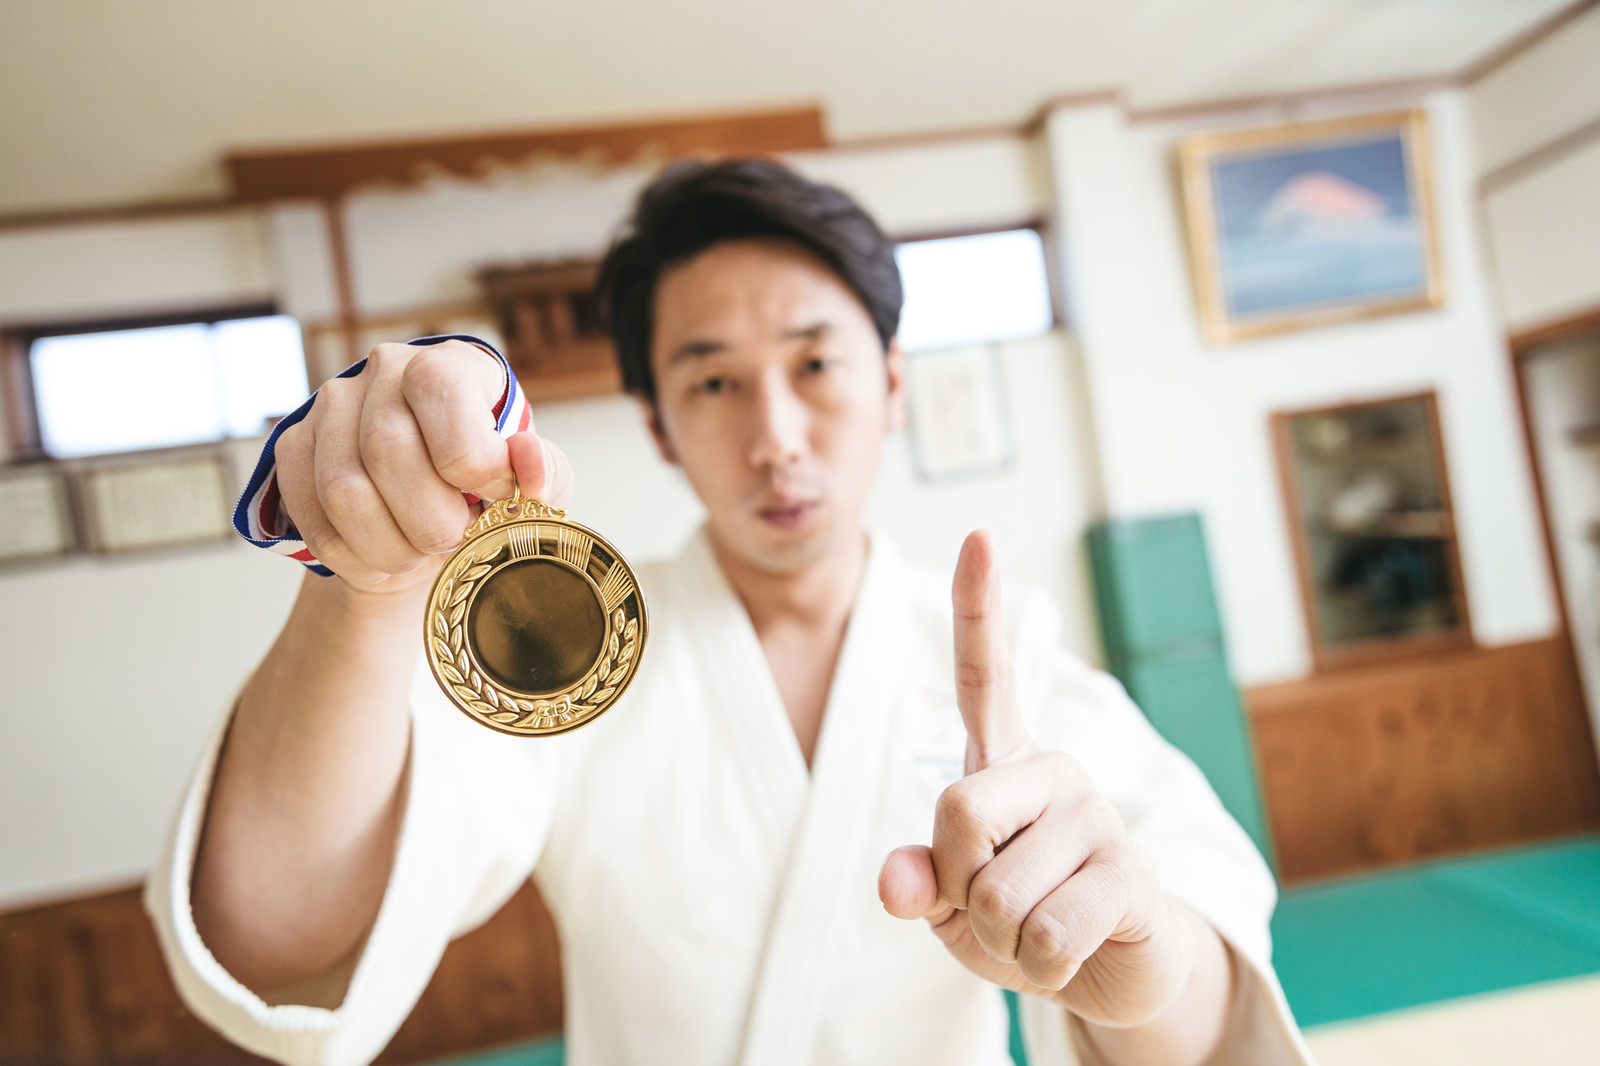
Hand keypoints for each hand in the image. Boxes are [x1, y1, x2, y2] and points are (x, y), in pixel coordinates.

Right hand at [275, 339, 572, 590]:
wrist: (427, 506)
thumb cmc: (487, 486)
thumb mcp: (533, 480)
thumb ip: (544, 472)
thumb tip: (527, 462)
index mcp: (448, 363)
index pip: (440, 389)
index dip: (474, 462)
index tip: (499, 500)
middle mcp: (382, 370)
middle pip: (387, 447)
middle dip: (433, 518)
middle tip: (456, 538)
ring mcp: (329, 406)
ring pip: (343, 490)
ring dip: (393, 545)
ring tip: (421, 551)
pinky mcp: (293, 448)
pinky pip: (315, 521)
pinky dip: (357, 559)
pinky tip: (385, 558)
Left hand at [878, 531, 1193, 1028]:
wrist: (1106, 974)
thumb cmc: (1016, 920)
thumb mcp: (946, 903)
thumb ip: (916, 880)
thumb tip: (896, 881)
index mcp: (1002, 762)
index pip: (984, 674)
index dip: (977, 606)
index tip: (979, 533)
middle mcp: (1053, 771)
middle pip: (955, 812)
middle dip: (955, 887)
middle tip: (992, 906)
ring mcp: (1096, 817)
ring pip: (996, 890)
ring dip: (999, 939)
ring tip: (1034, 930)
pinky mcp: (1132, 875)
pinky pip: (1048, 931)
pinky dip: (1040, 964)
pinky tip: (1068, 950)